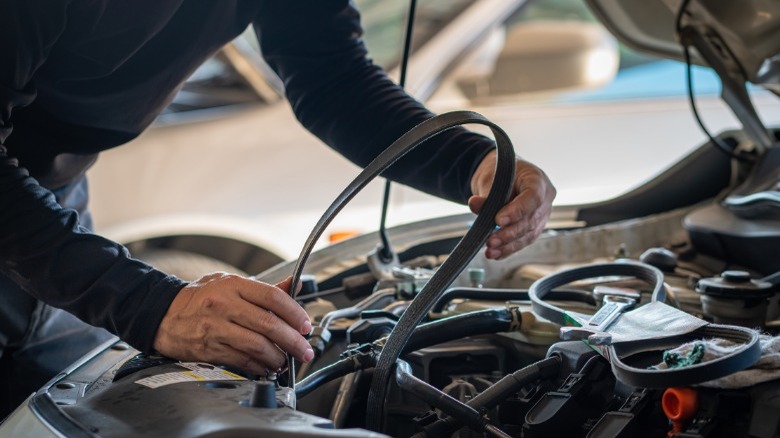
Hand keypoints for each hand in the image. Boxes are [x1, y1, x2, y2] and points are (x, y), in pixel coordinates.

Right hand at [153, 273, 312, 373]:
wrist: (162, 314)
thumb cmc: (199, 298)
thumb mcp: (229, 283)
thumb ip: (263, 288)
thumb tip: (293, 286)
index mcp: (233, 285)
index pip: (273, 297)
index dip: (294, 312)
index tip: (305, 325)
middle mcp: (225, 305)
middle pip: (268, 324)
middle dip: (293, 340)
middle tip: (304, 350)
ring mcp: (216, 328)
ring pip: (257, 345)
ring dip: (278, 357)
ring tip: (286, 360)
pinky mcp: (209, 349)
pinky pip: (242, 360)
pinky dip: (259, 366)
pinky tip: (267, 366)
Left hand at [468, 150, 555, 259]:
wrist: (505, 177)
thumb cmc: (502, 174)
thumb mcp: (492, 178)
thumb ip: (486, 194)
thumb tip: (474, 204)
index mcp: (538, 180)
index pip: (533, 197)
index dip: (517, 211)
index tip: (499, 220)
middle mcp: (545, 199)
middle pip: (530, 220)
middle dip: (509, 233)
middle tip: (491, 241)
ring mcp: (542, 215)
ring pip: (528, 234)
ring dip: (508, 245)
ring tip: (491, 251)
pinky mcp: (535, 228)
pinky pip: (524, 241)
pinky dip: (509, 249)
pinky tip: (496, 255)